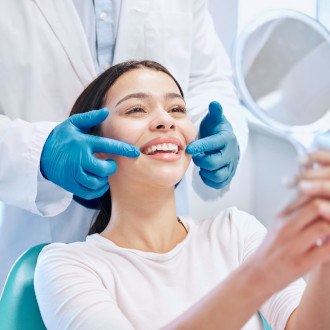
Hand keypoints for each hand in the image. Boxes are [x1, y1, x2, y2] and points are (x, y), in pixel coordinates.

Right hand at [40, 108, 139, 198]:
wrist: (39, 153)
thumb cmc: (61, 137)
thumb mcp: (73, 124)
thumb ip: (90, 118)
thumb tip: (106, 111)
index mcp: (83, 143)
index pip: (107, 146)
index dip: (123, 149)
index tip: (135, 153)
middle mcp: (78, 159)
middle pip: (103, 169)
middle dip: (111, 167)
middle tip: (110, 164)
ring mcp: (73, 173)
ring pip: (96, 182)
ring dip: (104, 179)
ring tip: (103, 173)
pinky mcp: (69, 184)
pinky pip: (88, 193)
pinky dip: (97, 190)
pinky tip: (99, 183)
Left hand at [186, 101, 238, 188]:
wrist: (226, 142)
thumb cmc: (216, 130)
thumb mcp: (215, 119)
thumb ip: (215, 112)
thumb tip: (214, 103)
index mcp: (226, 139)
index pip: (213, 144)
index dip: (200, 146)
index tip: (189, 148)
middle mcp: (230, 153)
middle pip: (214, 163)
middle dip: (201, 160)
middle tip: (196, 156)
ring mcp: (230, 166)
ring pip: (218, 175)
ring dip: (205, 171)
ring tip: (201, 163)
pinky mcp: (228, 175)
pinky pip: (219, 183)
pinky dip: (209, 180)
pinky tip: (204, 171)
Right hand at [250, 153, 329, 292]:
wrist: (258, 272)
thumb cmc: (273, 246)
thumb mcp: (280, 222)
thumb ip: (296, 206)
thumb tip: (309, 188)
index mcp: (282, 214)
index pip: (305, 192)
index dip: (322, 188)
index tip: (328, 188)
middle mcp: (286, 226)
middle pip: (317, 205)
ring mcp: (294, 244)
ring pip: (325, 226)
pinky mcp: (302, 262)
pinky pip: (328, 250)